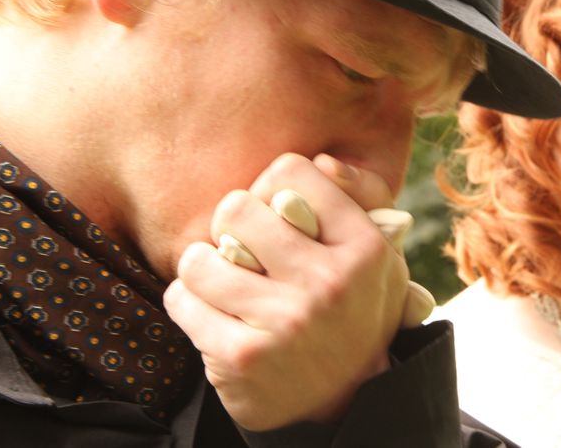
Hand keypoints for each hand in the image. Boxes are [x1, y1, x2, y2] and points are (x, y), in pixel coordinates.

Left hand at [164, 153, 407, 429]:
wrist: (347, 398)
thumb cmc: (353, 304)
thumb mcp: (378, 250)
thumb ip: (361, 196)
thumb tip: (325, 161)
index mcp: (365, 246)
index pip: (290, 172)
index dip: (271, 186)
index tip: (276, 212)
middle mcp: (330, 281)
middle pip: (237, 208)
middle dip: (231, 225)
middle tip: (243, 246)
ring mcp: (286, 321)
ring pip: (200, 257)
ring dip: (204, 267)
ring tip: (224, 280)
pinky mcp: (243, 356)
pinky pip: (182, 299)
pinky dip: (188, 301)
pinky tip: (212, 312)